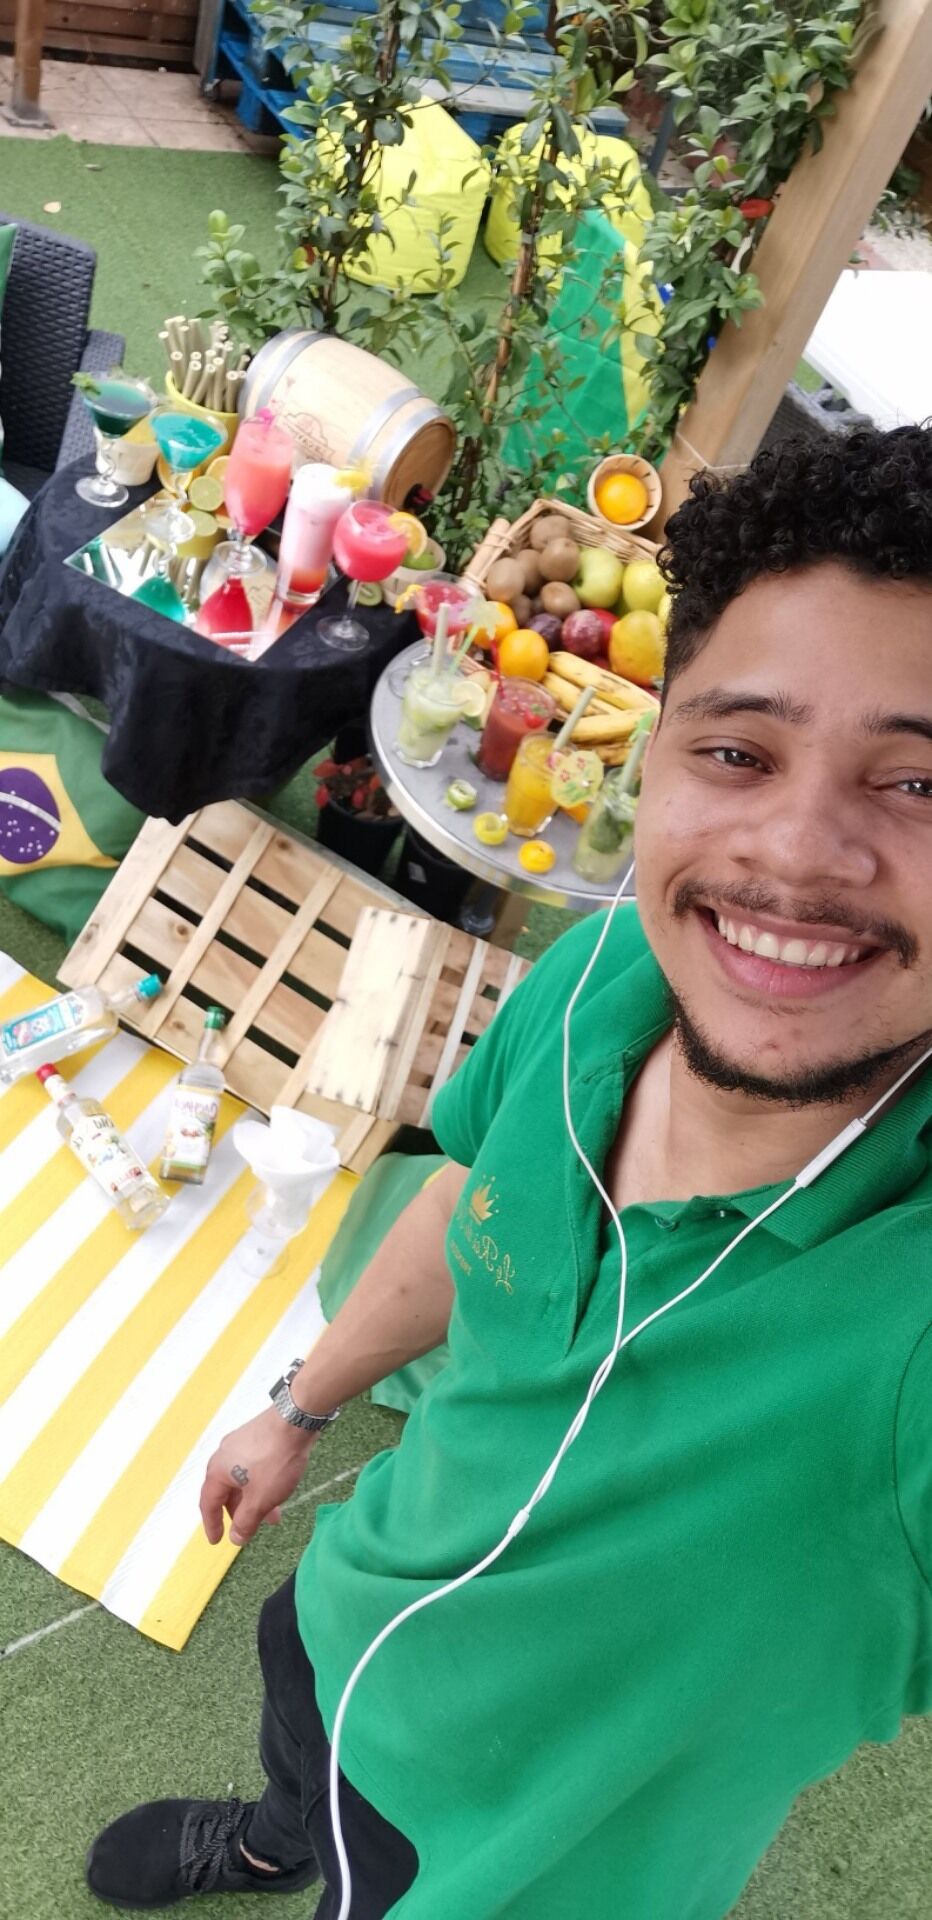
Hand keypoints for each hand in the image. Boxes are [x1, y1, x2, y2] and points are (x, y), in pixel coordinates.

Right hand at [200, 1407, 317, 1547]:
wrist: (295, 1420)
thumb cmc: (275, 1459)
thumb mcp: (260, 1500)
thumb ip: (246, 1522)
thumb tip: (235, 1538)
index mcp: (217, 1471)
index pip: (208, 1504)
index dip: (212, 1525)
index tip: (216, 1540)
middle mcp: (224, 1455)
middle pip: (225, 1491)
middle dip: (239, 1513)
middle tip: (249, 1529)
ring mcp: (240, 1442)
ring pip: (242, 1480)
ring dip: (253, 1499)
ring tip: (272, 1514)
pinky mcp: (256, 1436)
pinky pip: (252, 1467)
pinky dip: (260, 1483)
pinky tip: (277, 1490)